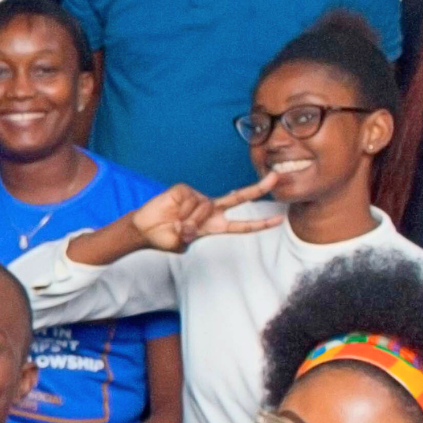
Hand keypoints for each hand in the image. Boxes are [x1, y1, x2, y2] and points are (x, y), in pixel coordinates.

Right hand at [124, 175, 282, 252]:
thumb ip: (190, 236)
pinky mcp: (184, 190)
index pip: (242, 225)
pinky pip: (191, 199)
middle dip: (258, 188)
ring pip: (205, 206)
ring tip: (176, 224)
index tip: (279, 220)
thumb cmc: (164, 238)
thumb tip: (192, 225)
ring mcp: (197, 198)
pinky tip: (172, 212)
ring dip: (190, 219)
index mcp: (215, 226)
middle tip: (275, 178)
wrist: (143, 229)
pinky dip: (181, 210)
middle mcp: (210, 210)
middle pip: (238, 198)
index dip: (260, 223)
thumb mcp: (181, 245)